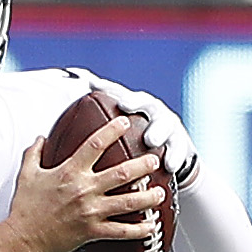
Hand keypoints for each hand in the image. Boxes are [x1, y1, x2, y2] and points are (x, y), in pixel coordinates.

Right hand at [6, 114, 163, 251]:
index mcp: (69, 172)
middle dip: (143, 165)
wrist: (23, 239)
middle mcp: (84, 190)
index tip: (124, 123)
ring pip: (128, 202)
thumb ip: (34, 153)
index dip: (112, 131)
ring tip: (160, 192)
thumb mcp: (26, 175)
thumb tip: (40, 139)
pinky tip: (150, 226)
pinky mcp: (93, 231)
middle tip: (155, 160)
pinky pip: (121, 231)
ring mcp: (91, 211)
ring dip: (148, 196)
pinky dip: (139, 230)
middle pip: (122, 173)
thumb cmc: (25, 209)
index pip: (95, 145)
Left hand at [62, 70, 198, 194]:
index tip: (92, 85)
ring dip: (159, 132)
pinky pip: (179, 150)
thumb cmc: (137, 142)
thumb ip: (98, 122)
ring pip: (164, 126)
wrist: (171, 156)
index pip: (119, 93)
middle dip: (136, 104)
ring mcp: (169, 127)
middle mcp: (152, 112)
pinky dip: (175, 157)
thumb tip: (69, 105)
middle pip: (145, 104)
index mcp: (134, 107)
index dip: (107, 87)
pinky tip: (169, 166)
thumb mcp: (119, 130)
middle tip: (124, 106)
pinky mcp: (182, 144)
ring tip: (152, 141)